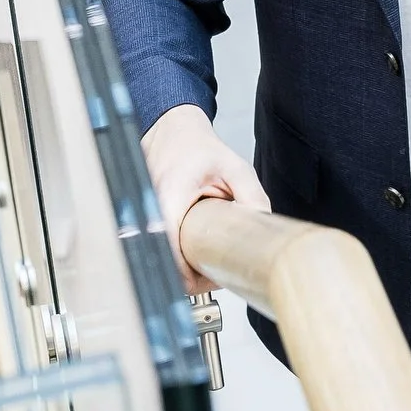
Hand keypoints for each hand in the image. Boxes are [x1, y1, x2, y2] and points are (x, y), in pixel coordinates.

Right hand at [141, 103, 270, 293]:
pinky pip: (159, 248)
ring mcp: (145, 216)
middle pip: (164, 262)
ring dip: (183, 266)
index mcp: (170, 198)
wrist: (173, 132)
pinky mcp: (146, 222)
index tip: (212, 277)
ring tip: (207, 259)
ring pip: (161, 258)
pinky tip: (194, 248)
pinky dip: (177, 254)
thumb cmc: (196, 147)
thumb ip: (253, 197)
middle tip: (215, 271)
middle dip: (190, 275)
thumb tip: (265, 226)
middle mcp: (151, 210)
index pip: (171, 253)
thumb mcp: (235, 168)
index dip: (190, 276)